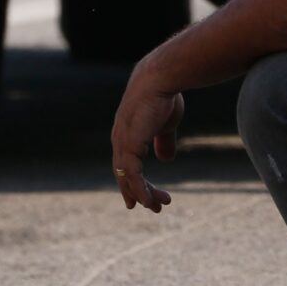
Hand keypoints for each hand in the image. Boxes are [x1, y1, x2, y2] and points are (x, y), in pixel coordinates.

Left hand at [109, 73, 183, 213]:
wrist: (161, 79)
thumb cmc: (165, 97)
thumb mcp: (166, 124)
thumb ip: (164, 142)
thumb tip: (166, 159)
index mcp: (127, 136)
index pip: (128, 165)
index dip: (135, 181)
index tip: (145, 197)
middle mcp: (120, 142)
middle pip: (126, 175)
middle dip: (139, 192)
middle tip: (154, 206)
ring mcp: (122, 144)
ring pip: (128, 178)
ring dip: (142, 194)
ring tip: (157, 206)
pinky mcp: (129, 146)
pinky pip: (133, 175)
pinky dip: (140, 189)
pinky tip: (149, 200)